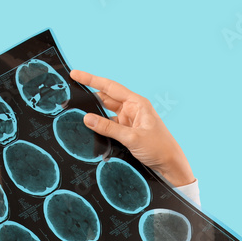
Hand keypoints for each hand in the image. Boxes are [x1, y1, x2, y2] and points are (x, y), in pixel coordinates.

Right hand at [68, 69, 194, 186]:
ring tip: (76, 115)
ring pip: (106, 114)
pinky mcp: (128, 133)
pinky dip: (100, 128)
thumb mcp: (132, 138)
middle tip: (70, 97)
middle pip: (106, 99)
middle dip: (89, 98)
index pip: (110, 87)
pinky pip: (109, 126)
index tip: (75, 74)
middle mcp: (133, 109)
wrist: (171, 166)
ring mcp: (130, 121)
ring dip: (94, 116)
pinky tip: (90, 131)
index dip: (91, 80)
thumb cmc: (159, 148)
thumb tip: (86, 118)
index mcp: (137, 103)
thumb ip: (108, 128)